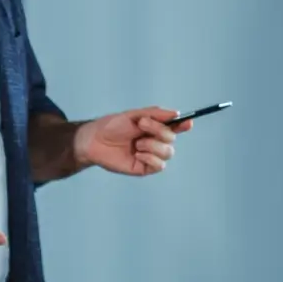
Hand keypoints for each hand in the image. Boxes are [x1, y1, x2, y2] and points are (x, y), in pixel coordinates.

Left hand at [74, 107, 189, 175]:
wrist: (94, 141)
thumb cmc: (112, 126)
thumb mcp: (134, 115)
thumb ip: (155, 114)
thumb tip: (176, 113)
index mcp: (154, 127)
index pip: (175, 126)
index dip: (184, 124)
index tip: (188, 122)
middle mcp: (155, 141)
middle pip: (172, 138)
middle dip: (159, 130)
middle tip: (142, 124)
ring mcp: (151, 155)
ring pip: (168, 152)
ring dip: (153, 145)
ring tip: (137, 143)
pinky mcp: (145, 168)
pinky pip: (159, 165)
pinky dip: (150, 157)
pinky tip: (137, 154)